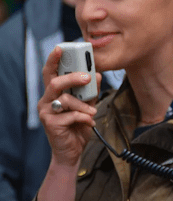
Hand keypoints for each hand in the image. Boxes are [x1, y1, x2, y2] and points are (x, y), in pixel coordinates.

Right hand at [38, 46, 101, 166]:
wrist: (72, 152)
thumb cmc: (78, 126)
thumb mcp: (87, 106)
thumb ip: (91, 92)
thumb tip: (97, 75)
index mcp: (53, 94)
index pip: (50, 73)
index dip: (54, 59)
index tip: (61, 48)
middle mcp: (46, 101)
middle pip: (55, 82)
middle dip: (73, 78)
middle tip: (88, 78)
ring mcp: (46, 113)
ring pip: (65, 100)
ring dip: (83, 105)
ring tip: (93, 112)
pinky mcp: (51, 124)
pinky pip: (70, 116)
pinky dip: (84, 118)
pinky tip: (89, 122)